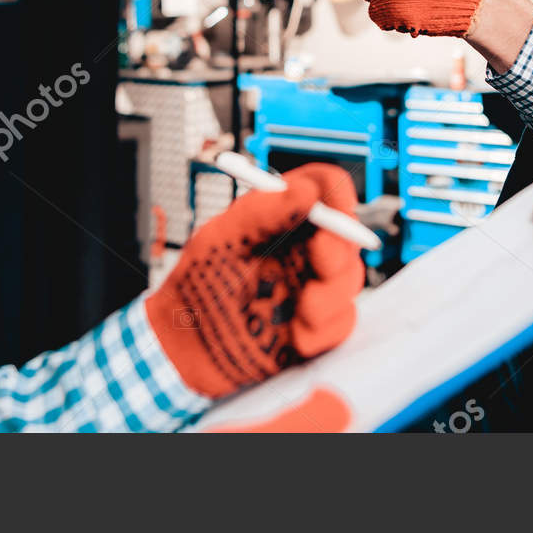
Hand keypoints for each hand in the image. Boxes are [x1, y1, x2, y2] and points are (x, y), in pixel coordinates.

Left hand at [146, 163, 364, 398]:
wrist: (182, 343)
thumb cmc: (198, 283)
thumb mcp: (221, 238)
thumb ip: (263, 212)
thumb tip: (306, 190)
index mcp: (284, 216)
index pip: (325, 189)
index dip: (337, 192)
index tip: (336, 205)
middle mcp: (303, 246)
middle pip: (347, 235)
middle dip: (339, 247)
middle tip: (320, 254)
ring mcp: (312, 284)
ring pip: (349, 280)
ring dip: (332, 293)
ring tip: (303, 308)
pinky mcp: (315, 325)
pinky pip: (340, 324)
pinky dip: (322, 330)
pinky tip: (294, 335)